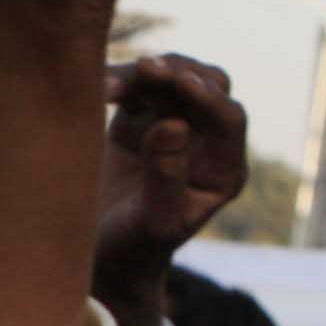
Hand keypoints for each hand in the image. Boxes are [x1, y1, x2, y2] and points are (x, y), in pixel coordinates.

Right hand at [94, 54, 247, 325]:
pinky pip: (137, 86)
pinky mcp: (139, 121)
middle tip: (146, 68)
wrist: (100, 256)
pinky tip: (97, 88)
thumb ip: (166, 178)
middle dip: (179, 73)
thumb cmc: (133, 249)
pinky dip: (120, 81)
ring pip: (171, 79)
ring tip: (106, 87)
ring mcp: (172, 128)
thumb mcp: (151, 223)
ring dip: (145, 74)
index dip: (207, 97)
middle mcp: (204, 143)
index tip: (179, 82)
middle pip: (208, 86)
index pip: (228, 119)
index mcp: (223, 170)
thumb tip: (176, 124)